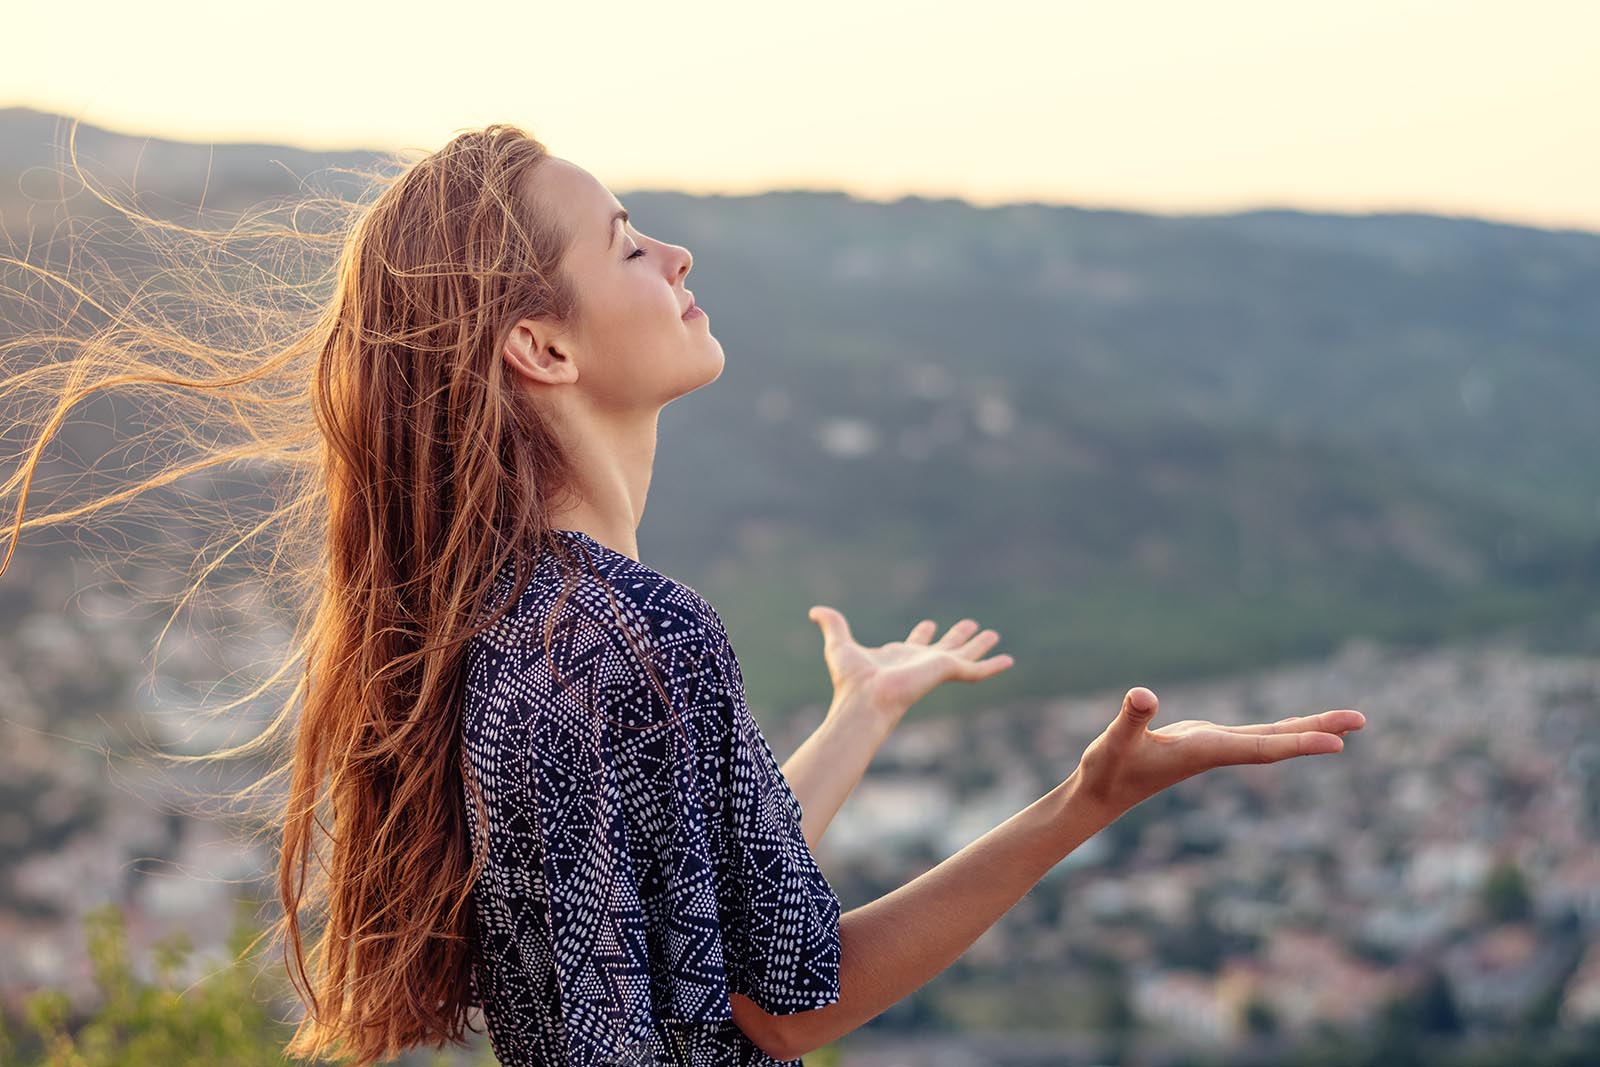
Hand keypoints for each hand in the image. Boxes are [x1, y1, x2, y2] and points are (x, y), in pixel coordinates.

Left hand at [808, 605, 1014, 722]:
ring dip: (979, 646)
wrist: (865, 699)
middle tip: (971, 624)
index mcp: (900, 657)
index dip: (923, 633)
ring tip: (994, 634)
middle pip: (944, 646)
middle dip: (957, 636)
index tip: (929, 624)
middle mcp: (920, 662)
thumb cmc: (851, 678)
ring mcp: (935, 668)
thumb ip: (832, 625)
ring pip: (964, 654)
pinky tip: (1008, 660)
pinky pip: (976, 670)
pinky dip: (993, 666)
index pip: (915, 643)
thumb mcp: (839, 644)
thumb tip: (814, 610)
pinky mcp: (947, 672)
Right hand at [1071, 686, 1365, 817]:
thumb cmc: (1108, 770)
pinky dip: (1284, 729)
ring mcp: (1215, 748)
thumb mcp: (1115, 743)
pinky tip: (1299, 725)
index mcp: (1203, 752)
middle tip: (1362, 719)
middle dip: (1318, 731)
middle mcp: (1217, 752)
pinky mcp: (1207, 743)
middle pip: (1278, 742)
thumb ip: (1130, 719)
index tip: (1337, 743)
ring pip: (1271, 738)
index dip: (1298, 743)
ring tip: (1347, 721)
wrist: (1102, 798)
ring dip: (1308, 729)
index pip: (1260, 749)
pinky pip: (1257, 736)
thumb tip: (1143, 695)